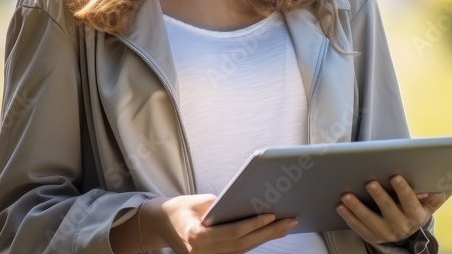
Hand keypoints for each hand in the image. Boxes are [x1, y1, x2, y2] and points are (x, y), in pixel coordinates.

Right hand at [147, 194, 298, 252]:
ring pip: (243, 250)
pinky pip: (237, 251)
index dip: (253, 225)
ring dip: (266, 238)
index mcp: (197, 237)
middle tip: (290, 221)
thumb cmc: (180, 209)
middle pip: (242, 244)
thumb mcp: (198, 202)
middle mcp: (203, 253)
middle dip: (269, 232)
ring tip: (286, 226)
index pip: (232, 232)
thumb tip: (249, 204)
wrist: (161, 224)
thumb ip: (222, 206)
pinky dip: (255, 241)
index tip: (272, 215)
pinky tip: (270, 232)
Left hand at [335, 175, 446, 244]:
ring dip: (357, 207)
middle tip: (369, 182)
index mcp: (416, 216)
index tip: (395, 176)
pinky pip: (359, 228)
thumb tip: (432, 184)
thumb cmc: (416, 208)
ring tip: (346, 196)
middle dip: (379, 196)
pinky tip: (341, 206)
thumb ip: (432, 194)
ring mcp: (385, 233)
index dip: (403, 190)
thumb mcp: (428, 204)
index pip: (410, 202)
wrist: (407, 230)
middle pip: (389, 210)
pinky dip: (348, 217)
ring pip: (369, 221)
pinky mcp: (373, 237)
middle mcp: (401, 227)